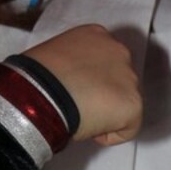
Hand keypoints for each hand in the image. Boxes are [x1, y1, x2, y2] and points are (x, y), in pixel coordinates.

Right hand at [23, 25, 141, 145]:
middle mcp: (119, 51)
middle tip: (79, 106)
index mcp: (97, 35)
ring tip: (82, 118)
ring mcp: (130, 77)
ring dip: (107, 112)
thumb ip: (71, 64)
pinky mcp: (134, 104)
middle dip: (103, 93)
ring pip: (125, 102)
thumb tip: (72, 83)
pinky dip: (111, 135)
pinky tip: (90, 133)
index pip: (103, 60)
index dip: (90, 79)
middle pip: (119, 79)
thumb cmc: (36, 76)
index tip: (74, 91)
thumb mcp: (53, 57)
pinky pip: (129, 127)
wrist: (41, 92)